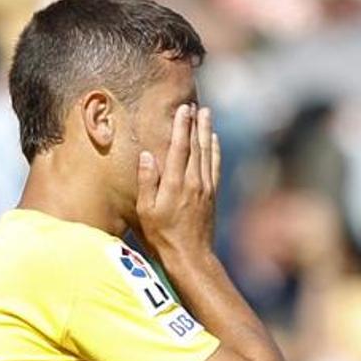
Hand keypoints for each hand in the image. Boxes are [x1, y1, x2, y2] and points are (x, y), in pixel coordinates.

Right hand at [135, 104, 220, 260]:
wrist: (191, 256)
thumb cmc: (162, 236)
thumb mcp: (146, 211)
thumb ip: (147, 181)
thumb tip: (147, 155)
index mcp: (176, 183)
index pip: (179, 147)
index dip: (181, 126)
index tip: (183, 108)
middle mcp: (194, 182)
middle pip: (196, 145)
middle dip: (195, 123)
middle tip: (195, 104)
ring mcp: (205, 188)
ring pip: (207, 153)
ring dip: (206, 131)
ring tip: (206, 114)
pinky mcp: (212, 195)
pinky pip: (214, 166)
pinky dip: (214, 150)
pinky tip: (214, 140)